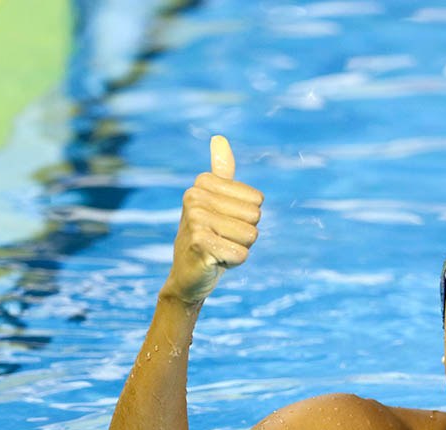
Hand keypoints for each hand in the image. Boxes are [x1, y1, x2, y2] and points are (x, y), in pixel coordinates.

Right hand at [163, 135, 264, 303]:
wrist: (188, 276)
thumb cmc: (208, 237)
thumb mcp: (215, 202)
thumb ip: (221, 172)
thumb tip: (219, 138)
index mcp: (202, 182)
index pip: (257, 200)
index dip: (246, 218)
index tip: (223, 224)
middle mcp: (194, 196)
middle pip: (255, 217)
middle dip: (244, 235)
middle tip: (221, 239)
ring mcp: (195, 219)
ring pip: (251, 235)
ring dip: (238, 248)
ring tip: (217, 249)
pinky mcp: (200, 243)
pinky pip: (242, 254)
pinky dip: (233, 263)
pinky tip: (214, 262)